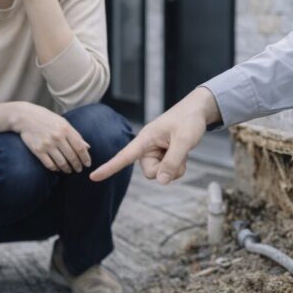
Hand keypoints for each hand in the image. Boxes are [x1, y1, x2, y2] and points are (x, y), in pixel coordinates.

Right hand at [12, 102, 90, 172]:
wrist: (26, 117)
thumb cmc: (47, 119)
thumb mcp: (63, 123)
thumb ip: (75, 135)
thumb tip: (88, 147)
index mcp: (66, 129)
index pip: (80, 147)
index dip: (85, 158)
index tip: (87, 164)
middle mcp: (57, 137)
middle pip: (72, 157)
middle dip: (77, 165)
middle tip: (79, 169)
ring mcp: (47, 144)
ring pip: (61, 163)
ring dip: (67, 169)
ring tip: (69, 170)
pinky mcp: (38, 150)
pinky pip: (49, 165)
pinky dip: (55, 168)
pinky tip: (57, 168)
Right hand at [90, 88, 220, 184]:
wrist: (198, 111)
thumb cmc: (189, 120)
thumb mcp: (184, 140)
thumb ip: (172, 162)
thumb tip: (161, 181)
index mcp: (145, 138)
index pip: (124, 156)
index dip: (109, 167)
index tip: (93, 177)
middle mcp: (147, 147)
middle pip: (151, 172)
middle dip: (166, 169)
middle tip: (180, 154)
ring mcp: (155, 152)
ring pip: (160, 174)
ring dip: (174, 168)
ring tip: (182, 150)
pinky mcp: (162, 155)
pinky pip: (167, 171)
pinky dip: (178, 166)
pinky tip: (183, 153)